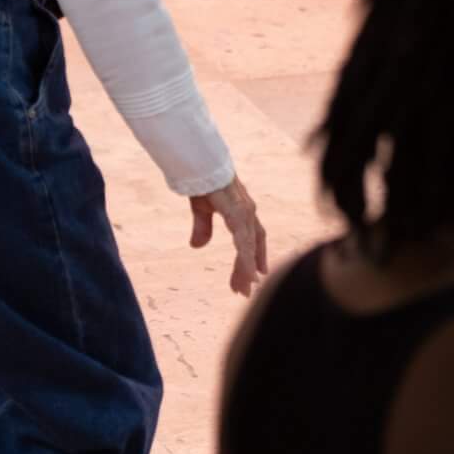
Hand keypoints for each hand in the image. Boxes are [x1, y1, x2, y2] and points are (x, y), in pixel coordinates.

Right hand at [190, 177, 268, 298]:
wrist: (198, 162)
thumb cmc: (202, 180)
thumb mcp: (201, 208)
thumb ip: (203, 227)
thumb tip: (197, 247)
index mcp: (242, 211)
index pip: (253, 237)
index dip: (256, 255)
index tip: (256, 274)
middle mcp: (248, 212)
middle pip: (254, 244)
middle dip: (251, 267)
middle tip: (248, 290)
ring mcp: (244, 212)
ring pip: (250, 246)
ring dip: (248, 268)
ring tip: (246, 289)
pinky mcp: (237, 213)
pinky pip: (244, 240)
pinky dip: (246, 258)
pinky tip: (247, 272)